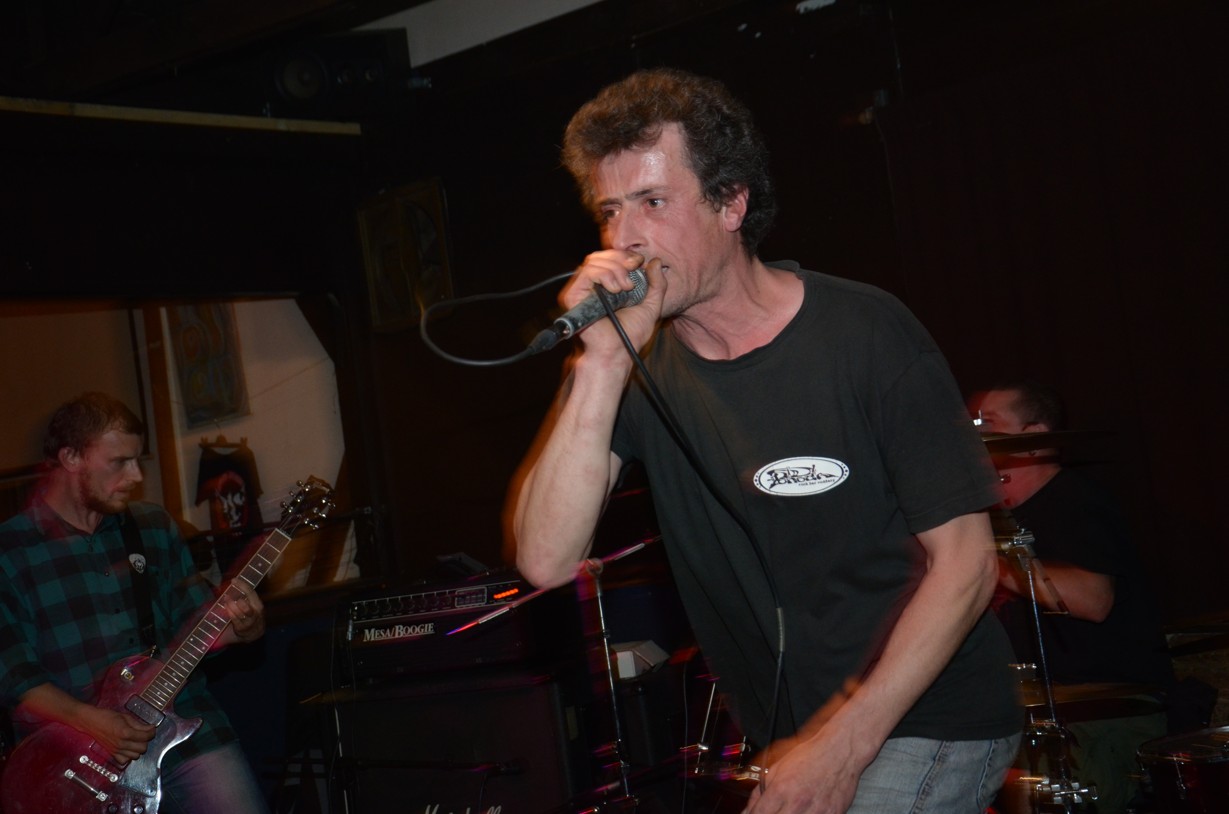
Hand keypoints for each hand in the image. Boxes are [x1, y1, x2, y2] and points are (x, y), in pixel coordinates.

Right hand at [78, 705, 155, 764]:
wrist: (91, 722)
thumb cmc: (108, 716)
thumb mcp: (126, 717)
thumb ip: (139, 725)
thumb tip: (151, 728)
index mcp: (126, 732)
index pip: (146, 737)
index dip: (152, 732)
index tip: (152, 729)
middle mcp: (122, 744)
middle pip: (143, 748)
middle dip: (146, 740)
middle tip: (143, 734)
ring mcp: (116, 750)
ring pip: (135, 756)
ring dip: (138, 748)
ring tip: (136, 741)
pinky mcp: (112, 754)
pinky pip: (125, 761)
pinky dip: (129, 756)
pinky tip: (128, 748)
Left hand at [218, 583, 265, 643]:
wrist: (254, 633)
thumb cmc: (251, 615)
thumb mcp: (252, 606)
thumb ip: (246, 597)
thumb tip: (234, 583)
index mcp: (258, 605)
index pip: (251, 593)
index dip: (242, 585)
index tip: (233, 580)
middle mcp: (255, 614)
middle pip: (246, 606)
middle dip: (236, 600)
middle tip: (228, 594)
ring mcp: (249, 622)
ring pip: (239, 613)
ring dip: (230, 605)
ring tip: (225, 599)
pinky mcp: (241, 628)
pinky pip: (234, 619)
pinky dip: (229, 612)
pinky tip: (226, 607)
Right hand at [562, 250, 667, 355]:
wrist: (618, 351)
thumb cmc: (631, 334)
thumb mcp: (651, 305)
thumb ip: (657, 284)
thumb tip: (656, 261)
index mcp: (608, 285)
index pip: (611, 258)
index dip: (625, 255)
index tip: (639, 263)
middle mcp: (593, 286)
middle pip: (601, 256)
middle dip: (621, 259)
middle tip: (633, 273)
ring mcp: (582, 290)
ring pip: (593, 261)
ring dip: (615, 270)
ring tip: (625, 288)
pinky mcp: (573, 296)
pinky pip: (587, 273)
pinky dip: (604, 276)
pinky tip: (615, 290)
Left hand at [743, 729, 863, 813]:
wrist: (839, 751)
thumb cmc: (810, 756)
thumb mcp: (777, 768)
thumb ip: (760, 792)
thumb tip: (749, 810)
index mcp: (781, 789)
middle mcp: (797, 803)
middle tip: (775, 810)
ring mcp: (816, 812)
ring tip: (790, 810)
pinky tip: (807, 810)